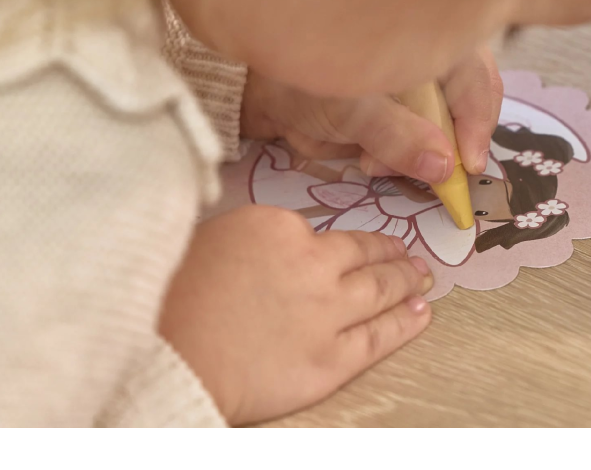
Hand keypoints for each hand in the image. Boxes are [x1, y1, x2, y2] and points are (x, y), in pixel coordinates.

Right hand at [159, 206, 433, 425]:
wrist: (168, 360)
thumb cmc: (173, 299)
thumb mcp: (213, 238)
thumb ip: (257, 237)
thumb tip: (279, 245)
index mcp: (280, 228)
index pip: (324, 231)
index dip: (342, 242)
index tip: (357, 244)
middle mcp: (314, 264)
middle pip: (365, 255)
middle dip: (392, 254)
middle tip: (409, 254)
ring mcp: (328, 313)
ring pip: (382, 290)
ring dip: (407, 281)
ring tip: (422, 277)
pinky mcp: (332, 359)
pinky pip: (380, 337)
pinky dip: (406, 323)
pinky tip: (420, 313)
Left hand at [240, 47, 502, 184]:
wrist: (257, 92)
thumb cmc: (302, 81)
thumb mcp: (350, 110)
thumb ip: (398, 137)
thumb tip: (446, 167)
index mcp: (426, 37)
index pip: (476, 81)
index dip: (477, 126)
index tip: (468, 169)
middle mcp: (432, 58)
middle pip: (468, 107)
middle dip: (447, 145)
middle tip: (427, 177)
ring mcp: (418, 86)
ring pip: (445, 129)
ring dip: (420, 154)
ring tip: (373, 162)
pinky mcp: (402, 113)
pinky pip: (421, 142)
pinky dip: (403, 158)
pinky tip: (369, 160)